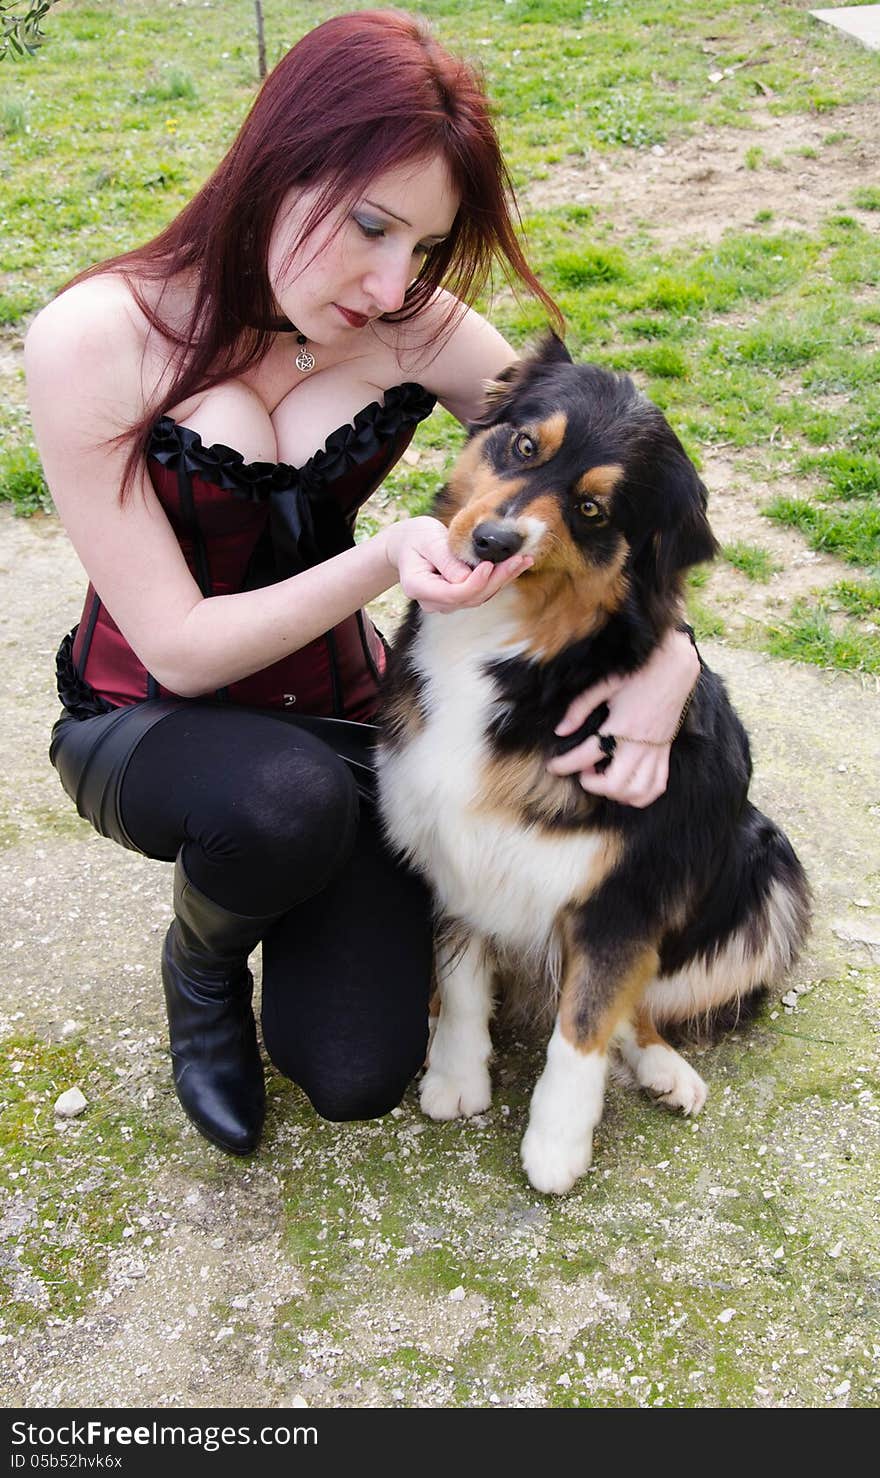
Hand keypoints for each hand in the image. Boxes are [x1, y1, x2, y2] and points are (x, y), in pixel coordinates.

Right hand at [383, 516, 531, 613]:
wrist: (407, 544)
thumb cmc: (415, 538)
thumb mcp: (427, 540)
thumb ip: (446, 559)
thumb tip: (467, 577)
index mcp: (419, 588)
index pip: (453, 593)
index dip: (474, 582)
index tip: (488, 565)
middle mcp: (433, 602)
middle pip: (471, 598)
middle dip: (497, 579)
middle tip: (519, 560)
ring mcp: (447, 602)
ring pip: (480, 597)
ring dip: (504, 579)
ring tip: (524, 560)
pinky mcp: (459, 597)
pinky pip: (482, 592)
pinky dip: (500, 578)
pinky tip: (517, 565)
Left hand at [546, 628, 699, 806]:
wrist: (675, 666)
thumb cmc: (638, 673)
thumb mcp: (604, 685)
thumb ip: (580, 708)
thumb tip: (560, 731)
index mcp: (621, 725)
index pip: (587, 755)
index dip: (564, 765)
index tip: (553, 766)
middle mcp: (640, 743)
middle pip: (614, 784)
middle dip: (592, 784)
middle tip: (584, 770)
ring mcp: (656, 751)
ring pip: (637, 792)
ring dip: (615, 793)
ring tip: (605, 777)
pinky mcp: (665, 753)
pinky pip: (657, 787)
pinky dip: (640, 795)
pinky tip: (626, 787)